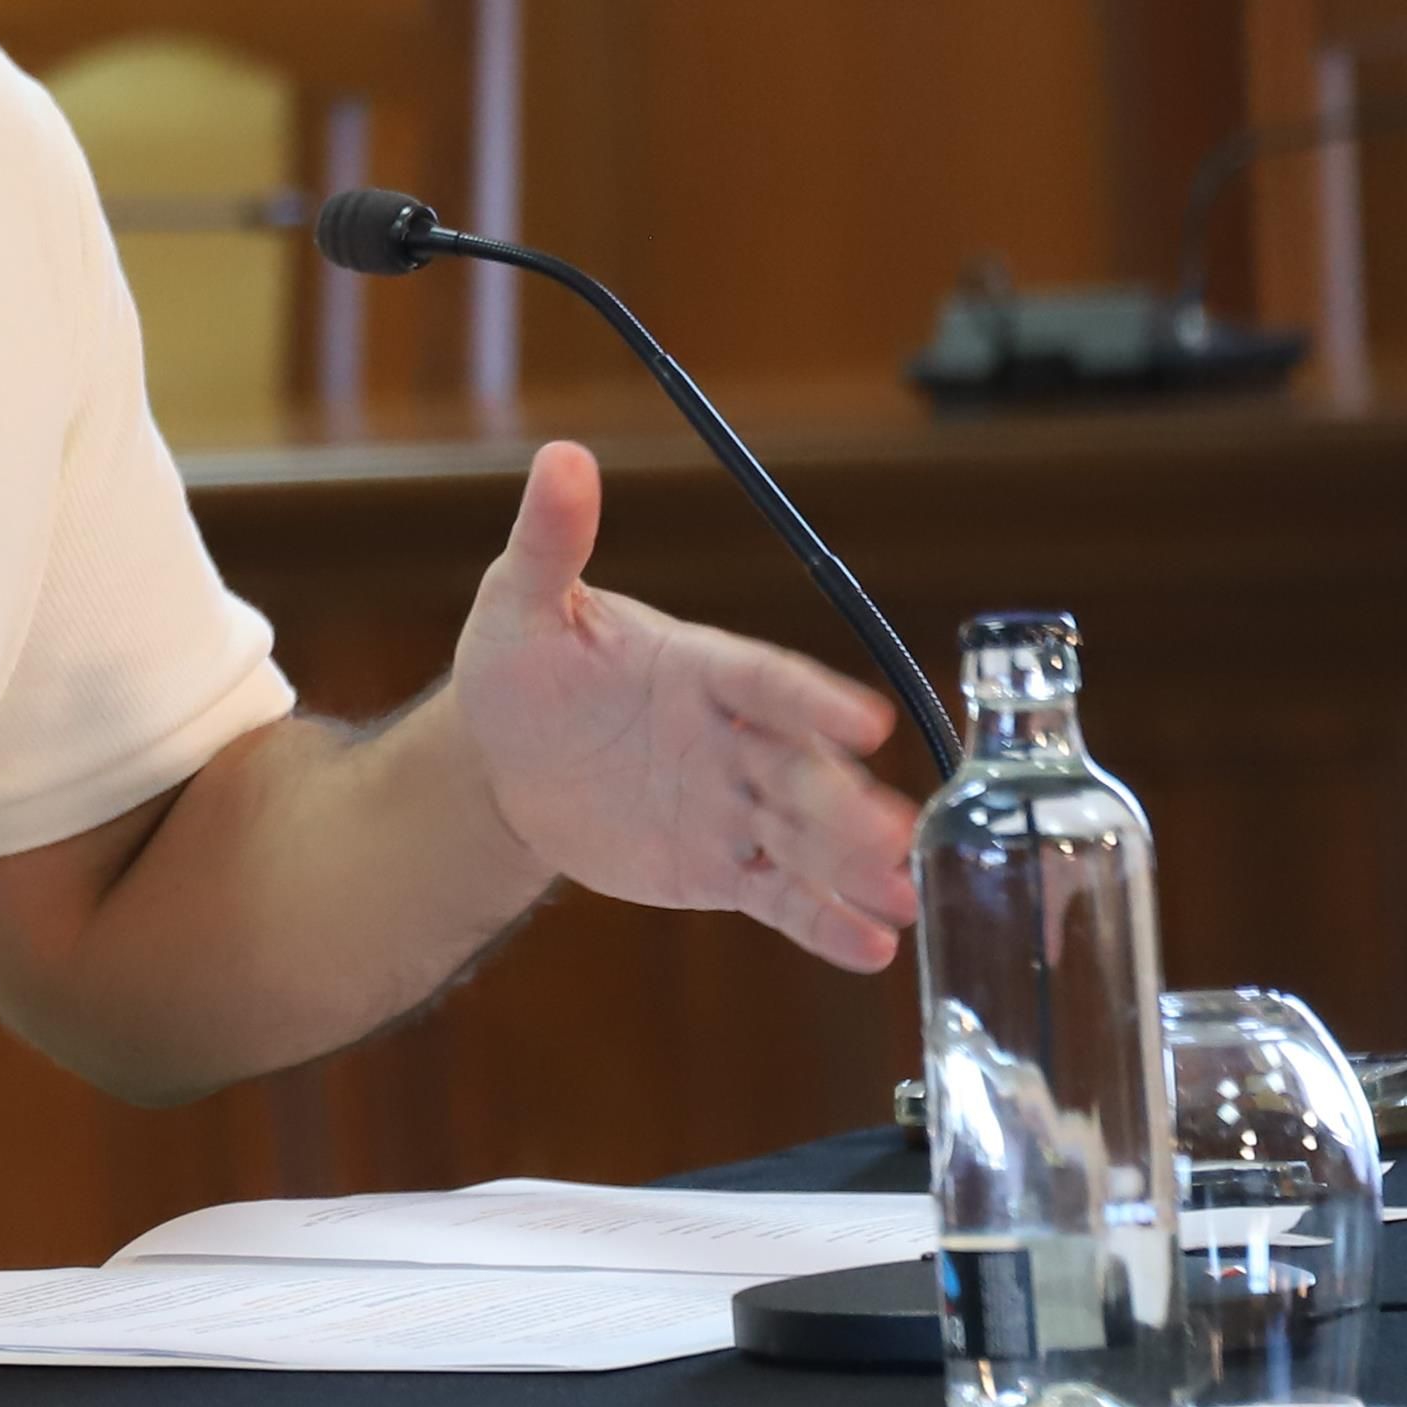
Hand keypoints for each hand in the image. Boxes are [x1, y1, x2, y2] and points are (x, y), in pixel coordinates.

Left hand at [451, 441, 922, 971]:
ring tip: (903, 898)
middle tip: (897, 837)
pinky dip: (821, 921)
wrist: (504, 759)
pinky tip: (870, 949)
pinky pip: (778, 895)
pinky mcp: (722, 865)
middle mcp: (736, 736)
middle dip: (846, 803)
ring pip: (803, 835)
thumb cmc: (523, 667)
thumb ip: (552, 543)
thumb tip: (560, 457)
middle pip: (800, 768)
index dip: (811, 699)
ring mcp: (736, 803)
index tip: (863, 720)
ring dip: (854, 866)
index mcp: (704, 666)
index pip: (766, 679)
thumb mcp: (521, 604)